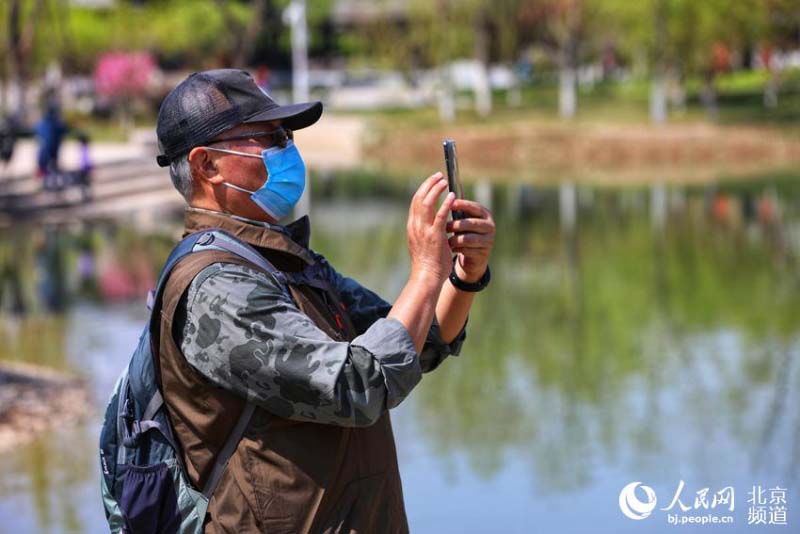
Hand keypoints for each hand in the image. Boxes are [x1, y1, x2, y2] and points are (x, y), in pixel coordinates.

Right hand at [406, 172, 455, 286]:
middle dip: (429, 184)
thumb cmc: (427, 263)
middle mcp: (416, 226)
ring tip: (445, 182)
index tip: (432, 181)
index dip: (423, 189)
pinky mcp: (435, 236)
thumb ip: (424, 230)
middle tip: (439, 176)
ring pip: (427, 203)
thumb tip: (431, 221)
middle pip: (419, 198)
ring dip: (437, 190)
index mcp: (412, 226)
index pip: (415, 202)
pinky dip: (445, 204)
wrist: (426, 277)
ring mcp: (424, 230)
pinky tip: (452, 196)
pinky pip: (440, 215)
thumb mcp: (421, 243)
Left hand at [446, 199, 494, 282]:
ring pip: (468, 238)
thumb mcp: (463, 219)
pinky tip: (451, 249)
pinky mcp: (484, 253)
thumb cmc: (465, 231)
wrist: (473, 254)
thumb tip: (451, 191)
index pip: (474, 207)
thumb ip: (459, 207)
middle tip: (443, 227)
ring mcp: (489, 240)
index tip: (449, 204)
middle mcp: (490, 226)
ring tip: (445, 240)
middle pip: (471, 224)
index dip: (462, 205)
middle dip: (455, 225)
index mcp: (485, 214)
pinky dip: (457, 249)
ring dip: (455, 239)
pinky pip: (468, 250)